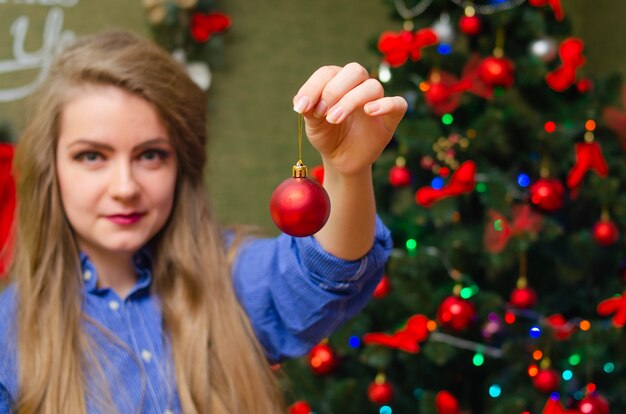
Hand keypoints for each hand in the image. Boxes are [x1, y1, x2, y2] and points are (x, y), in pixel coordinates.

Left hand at [292, 63, 406, 176]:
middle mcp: (359, 86)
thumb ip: (308, 110)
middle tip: (321, 112)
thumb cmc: (328, 136)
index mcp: (338, 81)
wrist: (341, 159)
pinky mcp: (390, 118)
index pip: (328, 72)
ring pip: (372, 86)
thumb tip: (302, 102)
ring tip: (333, 119)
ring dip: (351, 100)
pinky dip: (385, 104)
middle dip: (334, 90)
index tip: (301, 108)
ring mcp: (376, 100)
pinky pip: (398, 104)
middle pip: (354, 71)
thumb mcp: (313, 125)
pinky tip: (369, 112)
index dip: (313, 87)